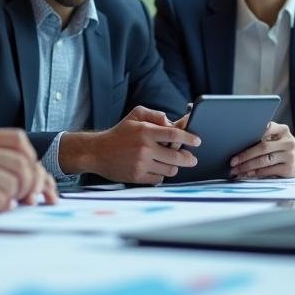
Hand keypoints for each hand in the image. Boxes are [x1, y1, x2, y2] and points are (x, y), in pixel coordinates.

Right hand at [0, 126, 57, 214]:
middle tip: (28, 196)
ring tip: (7, 201)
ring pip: (15, 182)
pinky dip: (3, 206)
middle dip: (31, 182)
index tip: (31, 174)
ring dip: (16, 196)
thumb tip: (25, 171)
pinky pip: (2, 198)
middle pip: (23, 163)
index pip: (19, 139)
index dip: (31, 158)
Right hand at [59, 105, 200, 183]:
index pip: (174, 134)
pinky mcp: (137, 176)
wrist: (97, 152)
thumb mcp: (135, 115)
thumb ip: (155, 115)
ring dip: (174, 166)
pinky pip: (159, 179)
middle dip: (188, 158)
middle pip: (177, 156)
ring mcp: (141, 164)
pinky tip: (157, 169)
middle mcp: (144, 148)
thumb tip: (172, 122)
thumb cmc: (119, 133)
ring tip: (171, 162)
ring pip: (170, 169)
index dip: (189, 138)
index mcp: (145, 131)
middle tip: (192, 158)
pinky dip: (161, 175)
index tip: (197, 141)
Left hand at [229, 121, 294, 177]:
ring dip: (247, 167)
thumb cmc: (284, 144)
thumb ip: (265, 134)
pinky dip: (256, 173)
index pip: (267, 128)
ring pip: (264, 161)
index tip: (238, 138)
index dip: (253, 132)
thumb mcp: (279, 134)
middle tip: (233, 161)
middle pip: (262, 148)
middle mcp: (287, 142)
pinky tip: (247, 174)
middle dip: (245, 156)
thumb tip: (240, 141)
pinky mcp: (289, 169)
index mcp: (282, 130)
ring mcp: (289, 156)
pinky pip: (268, 171)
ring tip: (236, 170)